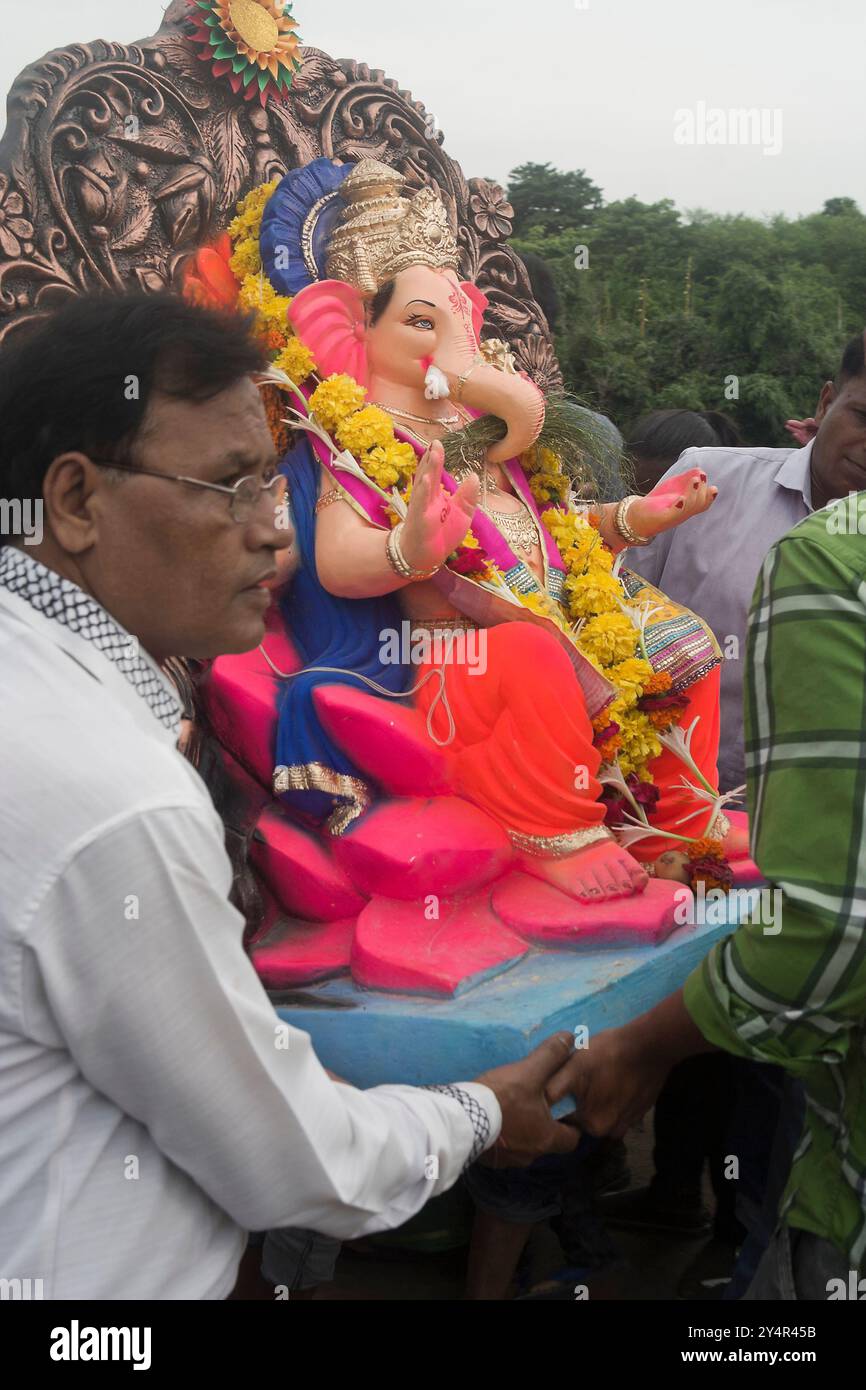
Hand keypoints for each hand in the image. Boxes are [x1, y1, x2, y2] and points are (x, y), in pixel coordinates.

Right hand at [400, 439, 479, 573]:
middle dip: (432, 458)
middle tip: (436, 442)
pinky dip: (422, 491)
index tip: (439, 442)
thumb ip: (468, 496)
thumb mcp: (462, 514)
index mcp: (435, 495)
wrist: (426, 558)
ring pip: (424, 485)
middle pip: (428, 474)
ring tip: (433, 453)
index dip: (436, 458)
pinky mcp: (419, 519)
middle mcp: (426, 498)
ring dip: (428, 468)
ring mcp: (421, 508)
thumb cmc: (441, 535)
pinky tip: (426, 480)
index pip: (435, 473)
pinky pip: (420, 504)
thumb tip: (474, 476)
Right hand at [474, 1032, 579, 1166]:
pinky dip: (502, 1137)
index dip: (572, 1125)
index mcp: (546, 1138)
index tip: (565, 1111)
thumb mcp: (529, 1073)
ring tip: (512, 1111)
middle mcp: (531, 1155)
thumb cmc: (502, 1099)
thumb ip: (551, 1056)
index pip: (572, 1139)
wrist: (461, 1120)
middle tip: (537, 1105)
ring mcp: (508, 1160)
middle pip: (546, 1141)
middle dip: (543, 1125)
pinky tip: (492, 1121)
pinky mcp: (488, 1160)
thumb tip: (570, 1037)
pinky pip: (502, 1149)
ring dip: (521, 1132)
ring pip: (524, 1146)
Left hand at [545, 992, 716, 1138]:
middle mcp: (609, 1132)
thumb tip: (538, 1103)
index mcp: (591, 1124)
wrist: (650, 1046)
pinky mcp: (639, 1115)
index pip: (567, 1118)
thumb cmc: (608, 1053)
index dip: (565, 1100)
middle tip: (586, 1077)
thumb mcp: (574, 1065)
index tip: (569, 1083)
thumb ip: (554, 1087)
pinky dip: (614, 1101)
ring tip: (601, 1078)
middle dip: (582, 1101)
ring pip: (602, 1115)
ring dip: (598, 1102)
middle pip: (584, 1117)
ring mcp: (627, 1125)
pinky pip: (618, 1111)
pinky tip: (615, 1082)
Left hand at [629, 468, 717, 540]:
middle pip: (700, 505)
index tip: (713, 487)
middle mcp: (683, 513)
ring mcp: (674, 516)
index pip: (703, 504)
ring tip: (694, 480)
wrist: (635, 517)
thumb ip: (685, 479)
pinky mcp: (663, 518)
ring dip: (694, 494)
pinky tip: (681, 498)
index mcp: (688, 507)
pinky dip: (680, 505)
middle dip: (703, 491)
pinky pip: (674, 513)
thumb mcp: (672, 488)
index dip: (710, 497)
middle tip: (699, 478)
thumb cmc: (656, 503)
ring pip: (689, 508)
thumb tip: (700, 470)